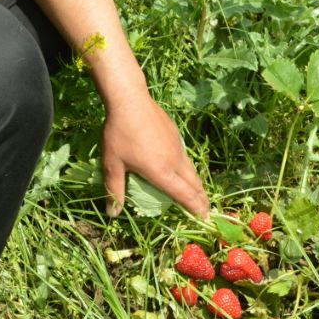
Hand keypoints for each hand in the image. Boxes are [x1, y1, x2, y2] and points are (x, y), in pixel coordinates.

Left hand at [101, 95, 209, 217]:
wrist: (129, 100)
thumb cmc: (119, 134)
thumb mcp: (112, 164)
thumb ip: (114, 190)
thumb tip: (113, 214)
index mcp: (161, 171)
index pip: (184, 195)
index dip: (195, 208)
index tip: (204, 218)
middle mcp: (174, 161)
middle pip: (193, 184)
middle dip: (201, 199)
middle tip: (206, 210)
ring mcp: (177, 146)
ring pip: (191, 170)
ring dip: (196, 184)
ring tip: (197, 193)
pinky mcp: (175, 135)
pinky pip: (185, 157)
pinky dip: (188, 169)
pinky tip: (182, 169)